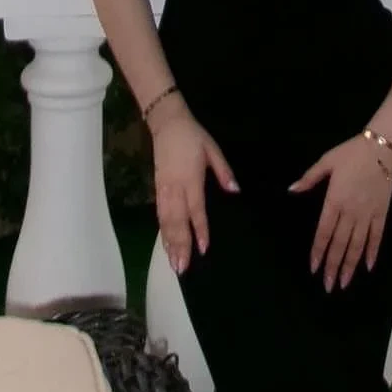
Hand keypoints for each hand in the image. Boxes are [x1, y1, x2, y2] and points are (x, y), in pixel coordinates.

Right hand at [151, 102, 237, 274]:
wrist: (166, 123)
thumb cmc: (193, 136)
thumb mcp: (213, 148)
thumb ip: (223, 171)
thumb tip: (235, 191)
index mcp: (191, 178)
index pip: (196, 209)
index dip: (200, 229)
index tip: (204, 248)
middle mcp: (175, 187)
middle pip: (177, 221)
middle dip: (180, 245)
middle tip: (183, 268)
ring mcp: (164, 189)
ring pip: (166, 221)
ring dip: (169, 243)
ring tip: (174, 263)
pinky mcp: (157, 188)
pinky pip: (159, 214)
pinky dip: (162, 232)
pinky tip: (165, 244)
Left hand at [289, 134, 391, 290]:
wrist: (382, 148)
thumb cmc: (351, 153)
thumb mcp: (327, 161)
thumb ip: (309, 178)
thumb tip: (291, 190)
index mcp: (334, 200)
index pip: (324, 232)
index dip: (318, 251)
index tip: (314, 269)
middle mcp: (350, 212)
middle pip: (340, 244)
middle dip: (333, 266)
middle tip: (328, 286)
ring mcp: (367, 214)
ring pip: (357, 245)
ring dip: (350, 265)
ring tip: (344, 283)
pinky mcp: (381, 213)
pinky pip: (376, 236)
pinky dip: (372, 252)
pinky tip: (368, 267)